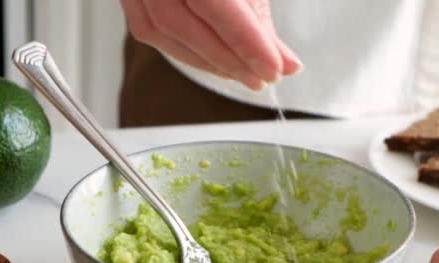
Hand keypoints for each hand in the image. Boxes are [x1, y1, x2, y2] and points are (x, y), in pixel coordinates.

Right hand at [120, 0, 302, 89]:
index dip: (244, 40)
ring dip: (207, 61)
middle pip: (181, 21)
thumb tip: (287, 65)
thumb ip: (261, 19)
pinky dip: (187, 52)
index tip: (274, 68)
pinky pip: (151, 29)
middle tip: (262, 79)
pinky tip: (215, 63)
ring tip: (244, 75)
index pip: (212, 1)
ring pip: (162, 29)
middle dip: (227, 58)